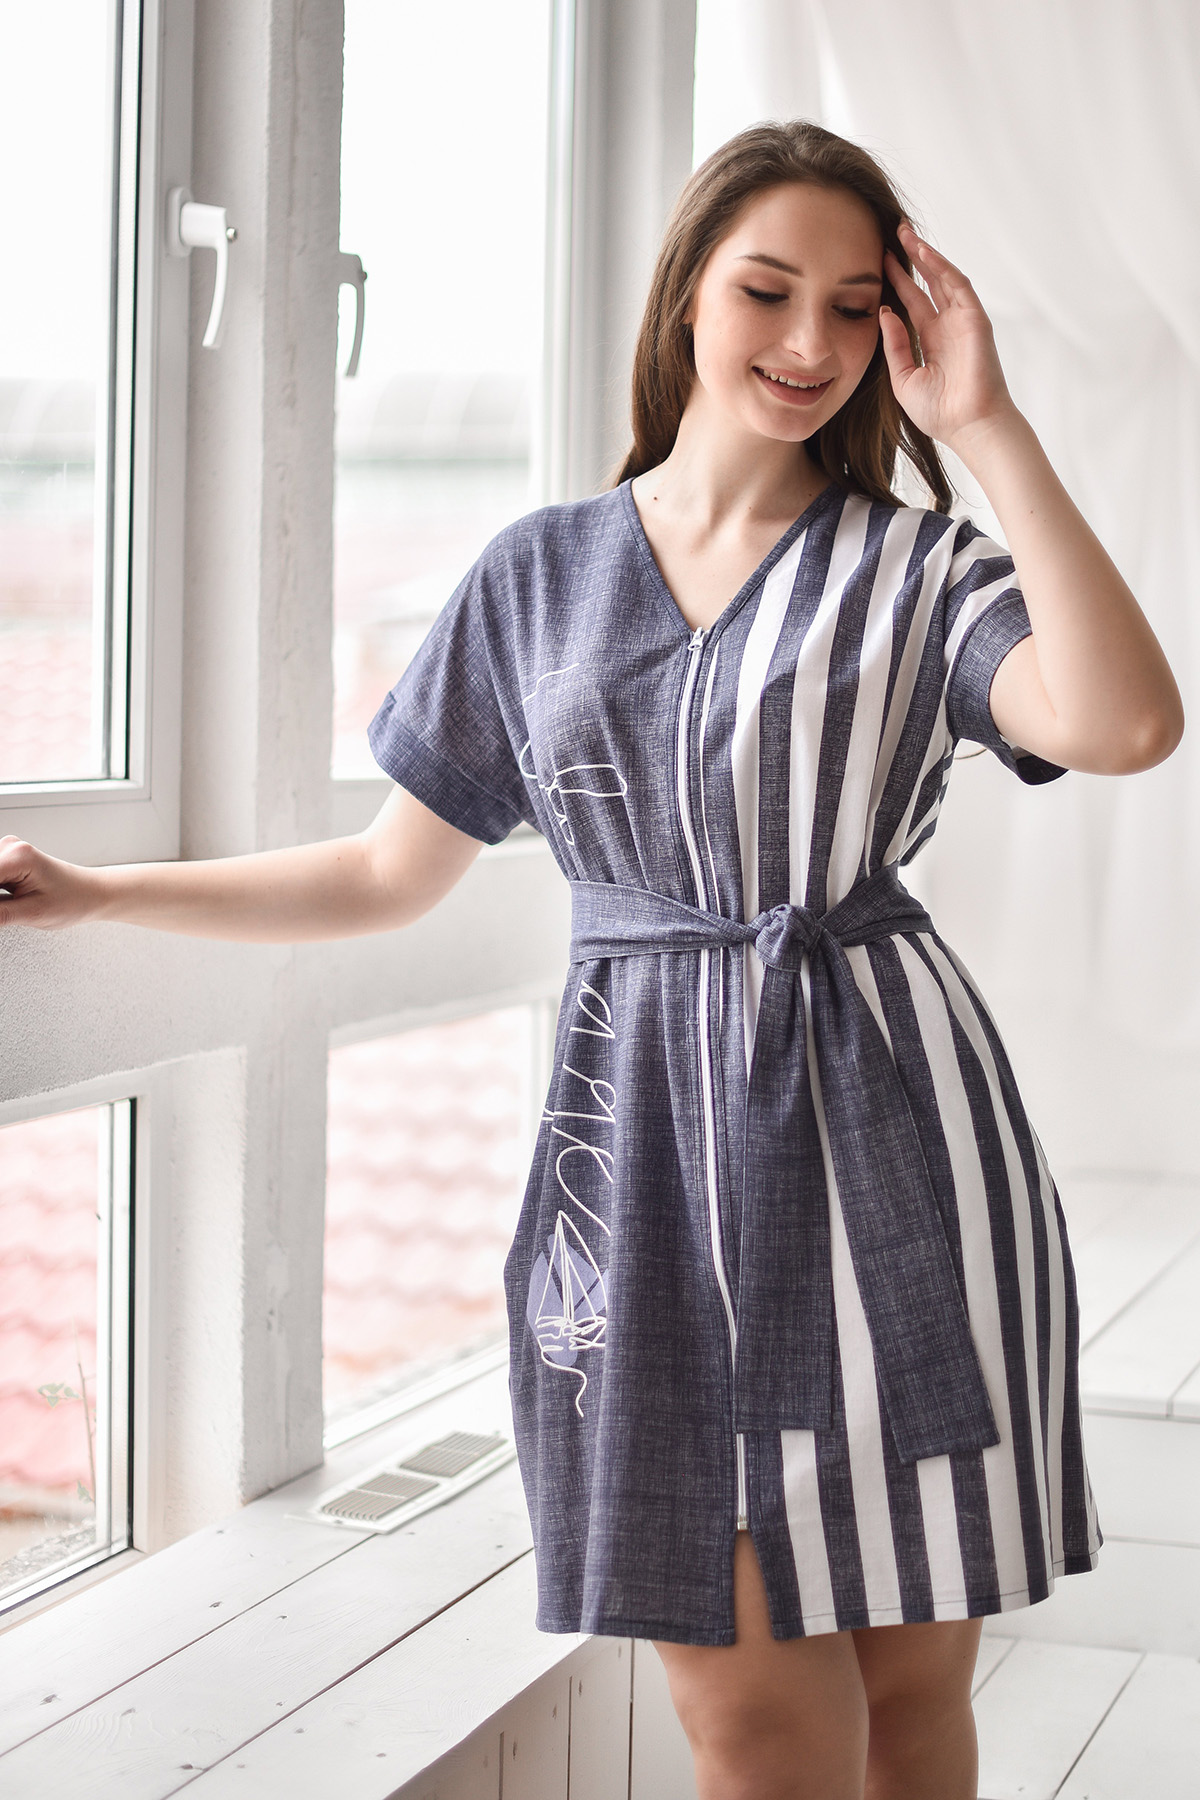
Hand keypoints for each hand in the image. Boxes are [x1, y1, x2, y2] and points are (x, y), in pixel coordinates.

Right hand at [0, 835, 102, 930]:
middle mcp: (10, 847)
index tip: (0, 911)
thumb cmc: (72, 900)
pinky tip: (6, 903)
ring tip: (13, 907)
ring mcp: (7, 850)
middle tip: (6, 912)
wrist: (91, 893)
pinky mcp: (6, 859)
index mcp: (17, 856)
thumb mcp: (31, 914)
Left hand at [879, 223, 1016, 450]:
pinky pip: (957, 285)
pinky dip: (941, 267)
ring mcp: (962, 321)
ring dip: (925, 255)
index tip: (878, 262)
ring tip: (905, 234)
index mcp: (931, 341)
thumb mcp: (903, 378)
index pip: (912, 302)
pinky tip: (924, 253)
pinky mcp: (975, 319)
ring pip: (942, 278)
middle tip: (892, 234)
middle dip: (910, 259)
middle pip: (927, 284)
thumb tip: (885, 312)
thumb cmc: (939, 412)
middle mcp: (947, 326)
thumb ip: (895, 345)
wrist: (968, 426)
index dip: (896, 281)